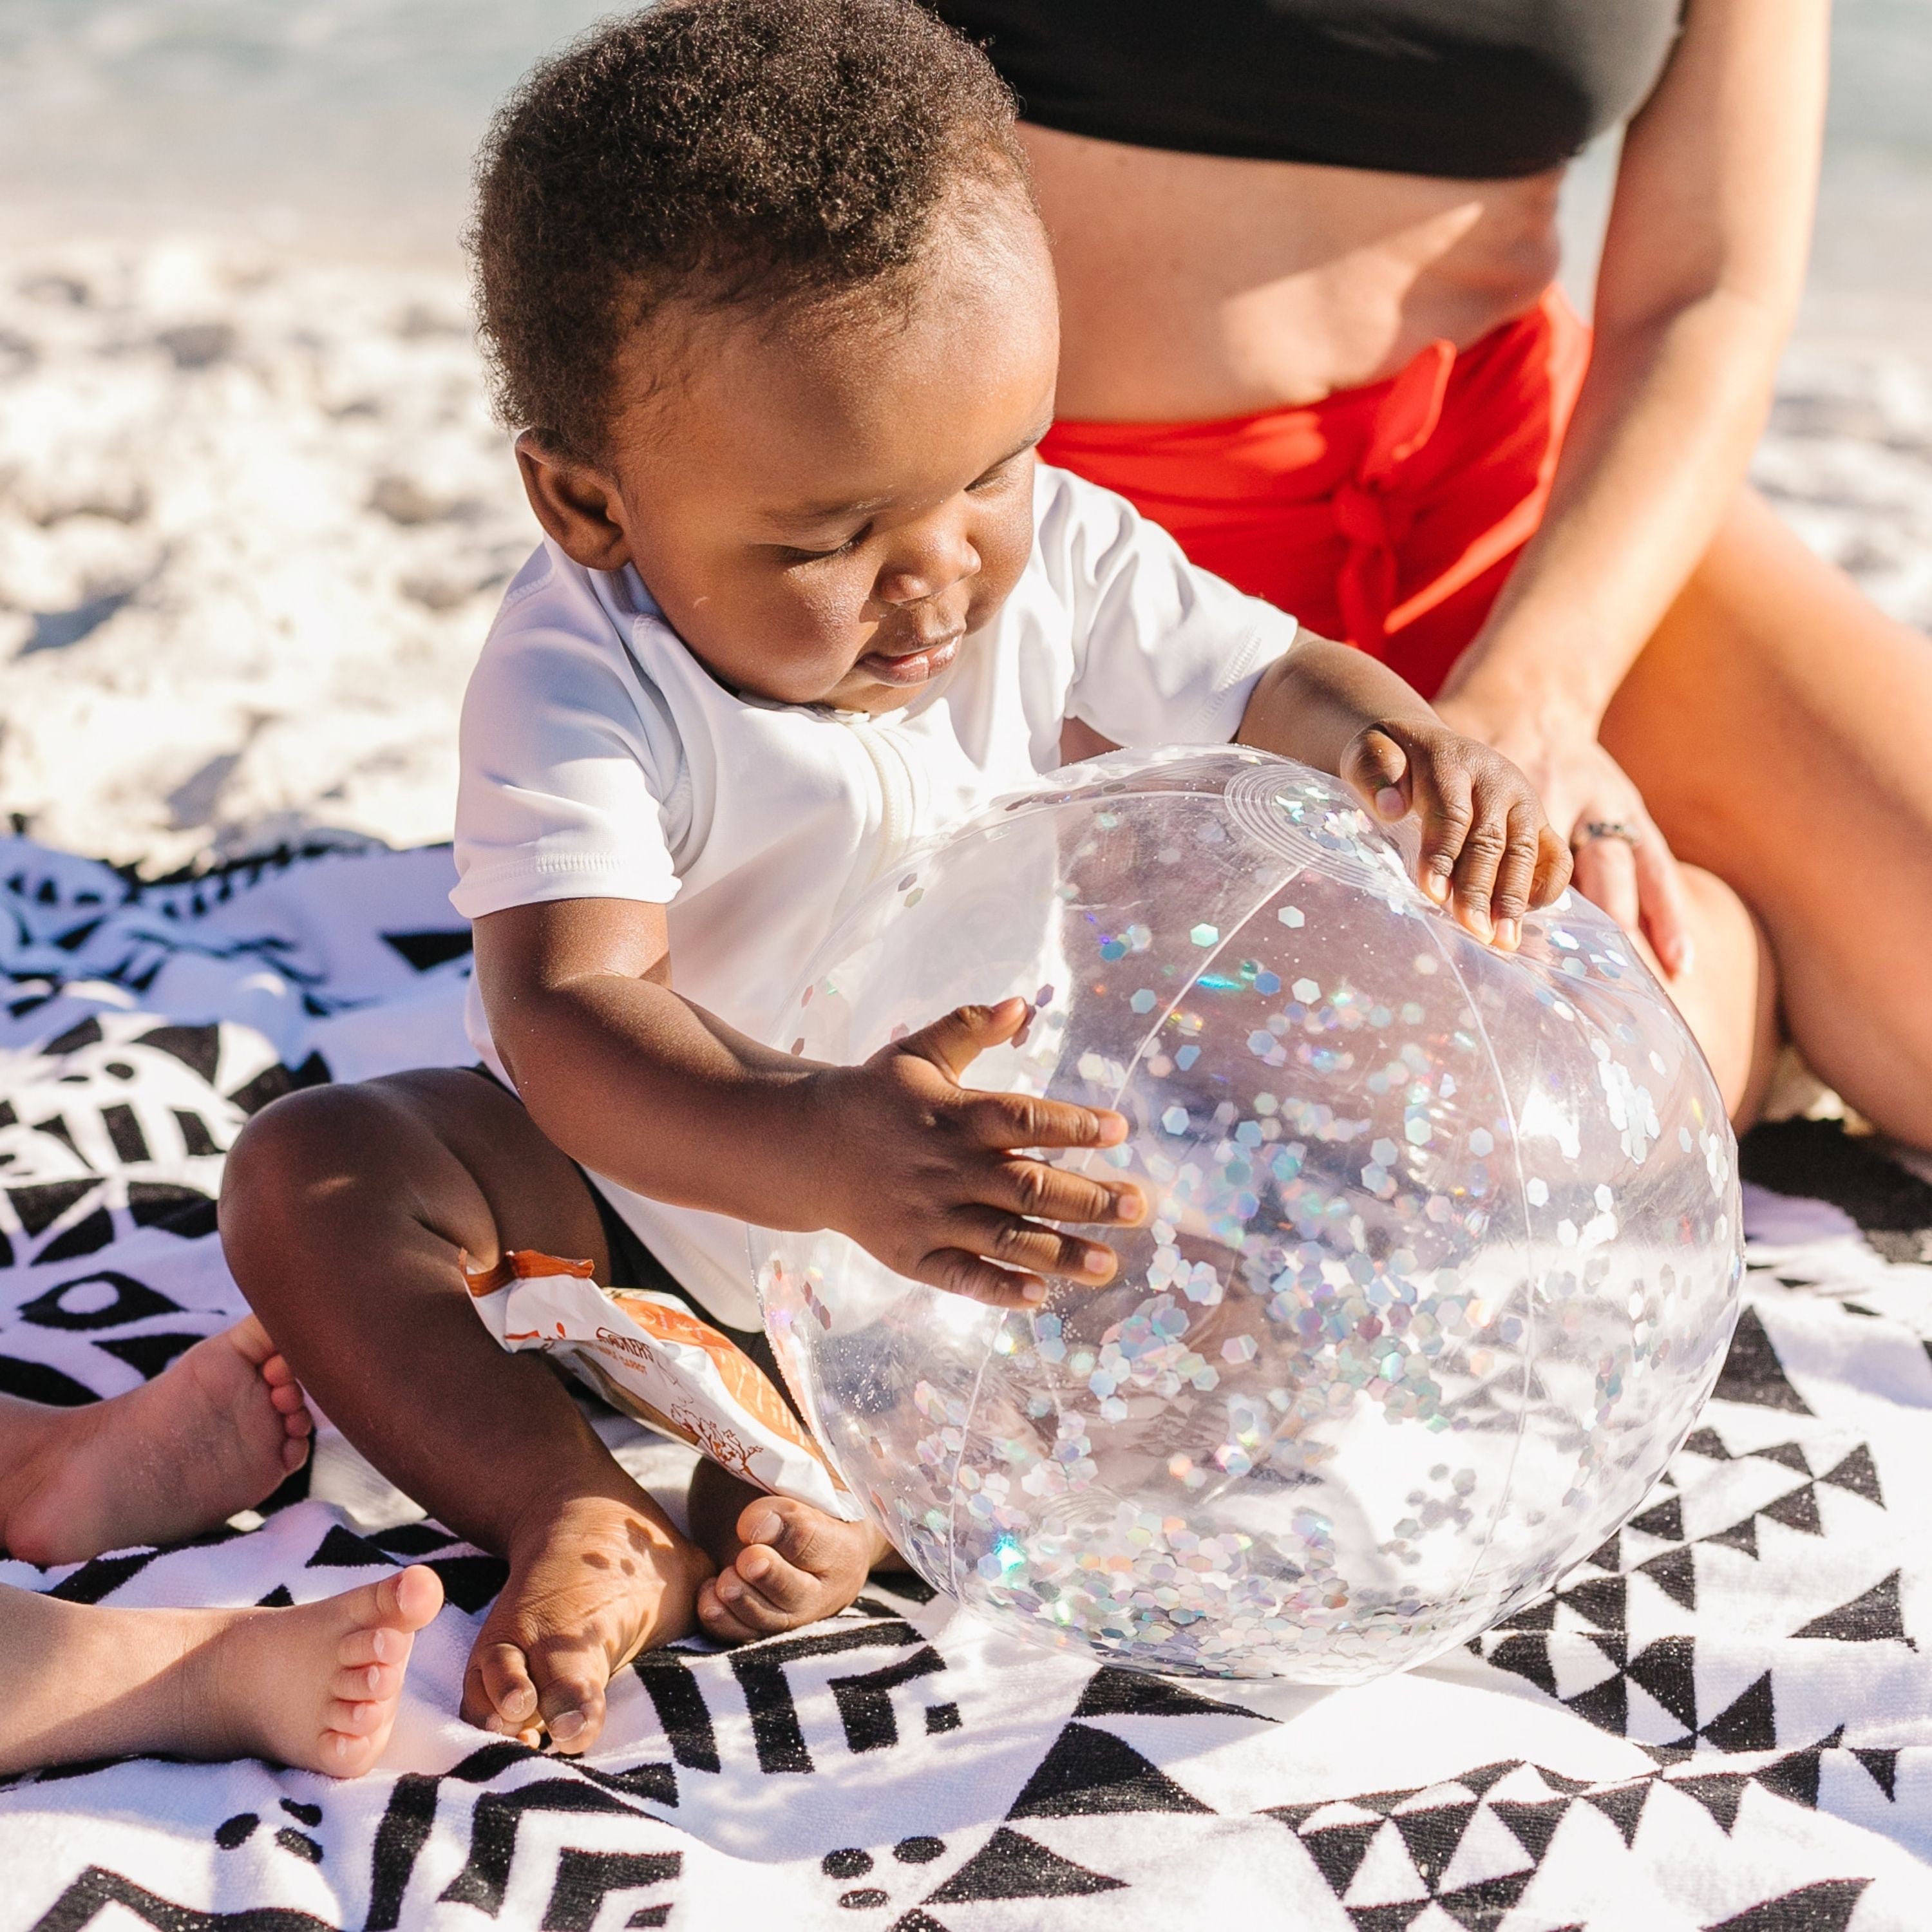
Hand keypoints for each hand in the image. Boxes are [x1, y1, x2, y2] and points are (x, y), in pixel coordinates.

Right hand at [804, 998, 1147, 1308]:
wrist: (802, 1147)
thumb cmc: (872, 1096)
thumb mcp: (917, 1052)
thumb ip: (969, 1028)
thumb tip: (1022, 1004)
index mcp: (955, 1115)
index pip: (1025, 1119)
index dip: (1075, 1125)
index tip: (1120, 1130)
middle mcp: (947, 1168)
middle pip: (1028, 1186)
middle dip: (1089, 1199)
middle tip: (1139, 1207)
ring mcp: (930, 1216)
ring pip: (1004, 1238)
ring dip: (1060, 1253)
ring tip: (1108, 1265)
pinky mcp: (911, 1254)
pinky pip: (960, 1277)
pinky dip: (997, 1287)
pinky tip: (1038, 1296)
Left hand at [1340, 717, 1571, 949]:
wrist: (1427, 745)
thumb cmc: (1394, 760)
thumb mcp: (1370, 751)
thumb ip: (1373, 772)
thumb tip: (1391, 808)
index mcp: (1452, 761)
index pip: (1450, 813)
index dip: (1442, 855)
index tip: (1432, 894)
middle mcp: (1497, 781)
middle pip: (1491, 839)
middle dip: (1480, 888)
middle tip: (1472, 930)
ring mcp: (1523, 803)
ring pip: (1526, 852)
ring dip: (1513, 899)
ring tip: (1502, 939)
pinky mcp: (1540, 823)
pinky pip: (1556, 858)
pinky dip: (1546, 889)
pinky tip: (1523, 917)